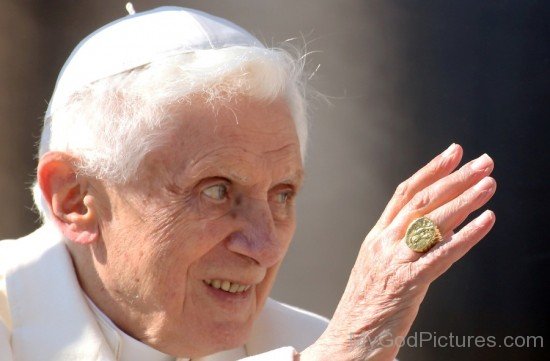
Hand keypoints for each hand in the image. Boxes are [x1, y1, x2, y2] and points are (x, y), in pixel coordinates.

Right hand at [300, 144, 495, 360]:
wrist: (348, 338)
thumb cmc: (365, 305)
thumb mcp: (376, 265)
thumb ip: (399, 243)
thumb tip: (434, 224)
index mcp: (376, 236)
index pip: (404, 193)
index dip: (431, 170)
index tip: (453, 153)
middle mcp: (384, 242)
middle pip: (422, 201)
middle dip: (455, 178)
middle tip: (482, 163)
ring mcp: (395, 261)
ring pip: (433, 222)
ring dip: (465, 199)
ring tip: (488, 185)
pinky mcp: (408, 283)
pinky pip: (442, 254)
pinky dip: (467, 236)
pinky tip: (485, 222)